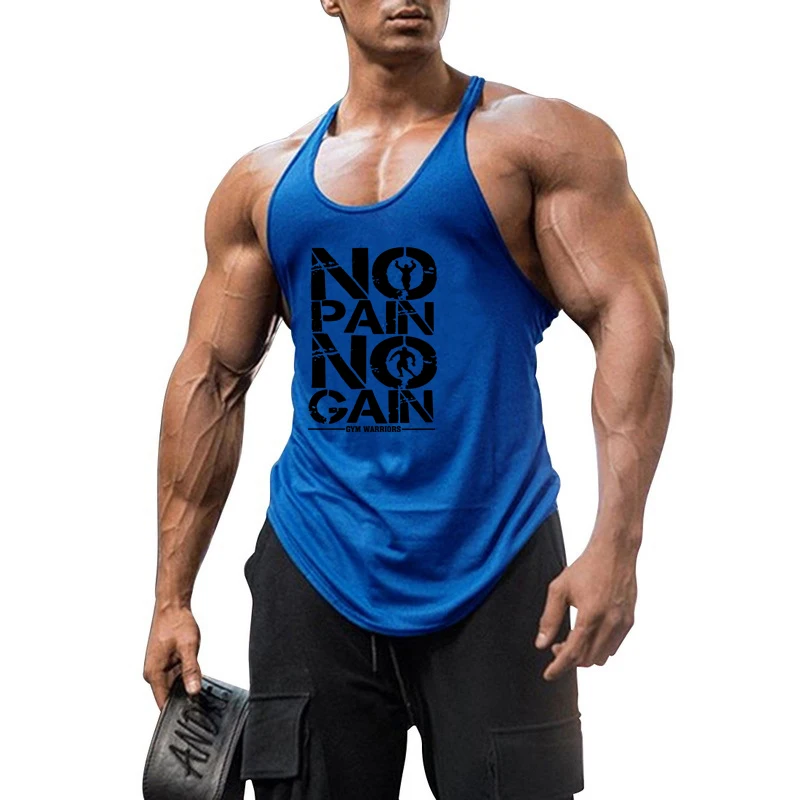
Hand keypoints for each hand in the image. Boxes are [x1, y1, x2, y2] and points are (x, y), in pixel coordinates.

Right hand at [143, 604, 201, 709]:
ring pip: (174, 686)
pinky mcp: (164, 663)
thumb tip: (193, 691)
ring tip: (199, 682)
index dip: (177, 712)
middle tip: (201, 699)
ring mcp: (158, 668)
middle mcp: (153, 673)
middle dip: (184, 698)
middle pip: (170, 696)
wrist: (172, 607)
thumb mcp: (188, 647)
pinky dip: (186, 677)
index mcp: (154, 673)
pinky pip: (176, 677)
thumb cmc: (176, 622)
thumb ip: (191, 670)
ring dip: (186, 686)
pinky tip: (195, 673)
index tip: (191, 716)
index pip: (163, 703)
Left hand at [535, 539, 636, 680]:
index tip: (548, 675)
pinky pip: (614, 647)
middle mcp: (609, 624)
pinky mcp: (630, 621)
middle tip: (556, 646)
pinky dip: (600, 648)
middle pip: (587, 660)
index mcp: (590, 616)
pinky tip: (589, 634)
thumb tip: (541, 643)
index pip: (573, 653)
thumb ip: (550, 618)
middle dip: (569, 659)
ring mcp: (622, 624)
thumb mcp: (559, 589)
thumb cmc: (585, 568)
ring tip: (572, 639)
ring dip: (585, 655)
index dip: (559, 667)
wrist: (615, 553)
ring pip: (602, 657)